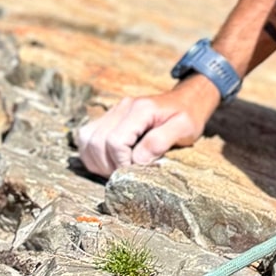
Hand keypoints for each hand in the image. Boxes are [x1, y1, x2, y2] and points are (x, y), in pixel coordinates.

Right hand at [74, 78, 220, 177]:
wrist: (187, 100)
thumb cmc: (189, 115)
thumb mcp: (184, 128)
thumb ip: (160, 142)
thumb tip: (137, 160)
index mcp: (140, 109)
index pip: (115, 142)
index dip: (121, 163)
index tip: (135, 172)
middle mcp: (122, 107)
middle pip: (97, 142)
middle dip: (108, 165)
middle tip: (126, 174)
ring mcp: (113, 111)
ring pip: (87, 140)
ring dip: (97, 161)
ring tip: (117, 169)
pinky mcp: (109, 117)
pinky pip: (86, 137)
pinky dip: (92, 153)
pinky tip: (109, 161)